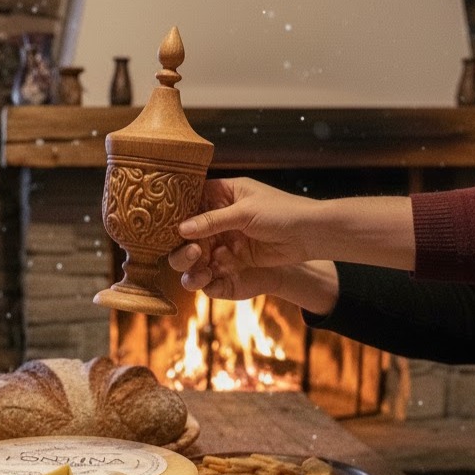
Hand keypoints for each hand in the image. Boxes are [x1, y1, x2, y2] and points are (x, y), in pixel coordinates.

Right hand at [169, 177, 414, 286]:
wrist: (311, 235)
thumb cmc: (283, 212)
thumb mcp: (245, 212)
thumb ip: (212, 220)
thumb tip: (181, 228)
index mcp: (222, 195)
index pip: (190, 200)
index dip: (176, 212)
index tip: (163, 223)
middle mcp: (219, 218)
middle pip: (188, 232)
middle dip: (183, 244)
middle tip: (190, 251)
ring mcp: (225, 239)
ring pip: (197, 254)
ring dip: (192, 263)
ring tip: (197, 270)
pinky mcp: (233, 260)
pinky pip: (212, 268)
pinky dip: (206, 275)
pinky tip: (205, 279)